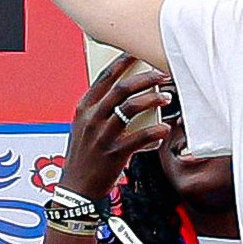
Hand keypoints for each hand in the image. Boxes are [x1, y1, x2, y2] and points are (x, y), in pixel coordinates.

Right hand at [60, 57, 174, 203]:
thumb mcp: (85, 129)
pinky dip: (155, 131)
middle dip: (145, 78)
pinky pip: (139, 137)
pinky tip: (164, 129)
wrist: (76, 188)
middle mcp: (92, 119)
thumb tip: (128, 99)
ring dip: (152, 100)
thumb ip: (102, 113)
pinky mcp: (114, 153)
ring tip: (166, 99)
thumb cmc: (83, 158)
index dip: (122, 64)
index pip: (104, 78)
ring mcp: (102, 135)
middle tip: (161, 75)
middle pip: (121, 89)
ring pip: (130, 108)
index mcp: (84, 109)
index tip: (137, 54)